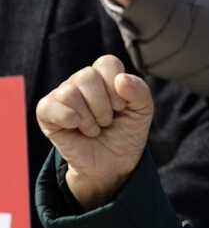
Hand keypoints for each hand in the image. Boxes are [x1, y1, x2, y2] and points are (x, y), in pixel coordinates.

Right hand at [36, 54, 153, 209]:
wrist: (113, 164)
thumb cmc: (127, 133)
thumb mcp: (143, 112)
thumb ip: (140, 91)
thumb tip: (121, 79)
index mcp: (104, 77)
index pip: (106, 63)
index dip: (116, 86)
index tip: (122, 107)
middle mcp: (81, 83)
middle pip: (87, 76)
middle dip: (103, 104)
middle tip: (107, 121)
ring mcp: (63, 97)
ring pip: (69, 91)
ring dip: (88, 117)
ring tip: (95, 129)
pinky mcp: (47, 114)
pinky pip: (48, 106)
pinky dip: (67, 117)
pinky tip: (77, 126)